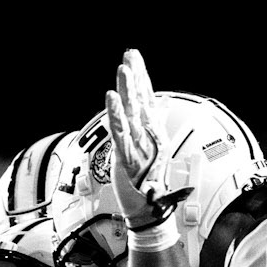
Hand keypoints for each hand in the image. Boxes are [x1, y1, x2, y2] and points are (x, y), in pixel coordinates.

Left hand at [105, 48, 189, 228]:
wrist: (149, 212)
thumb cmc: (147, 185)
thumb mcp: (148, 153)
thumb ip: (149, 130)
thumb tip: (155, 112)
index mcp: (153, 135)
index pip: (147, 100)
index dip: (141, 78)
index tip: (135, 58)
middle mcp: (148, 138)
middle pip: (141, 101)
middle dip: (135, 76)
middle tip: (130, 54)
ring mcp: (138, 148)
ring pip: (131, 113)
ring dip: (127, 90)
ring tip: (123, 69)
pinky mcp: (127, 159)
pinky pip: (120, 133)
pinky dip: (115, 115)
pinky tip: (111, 99)